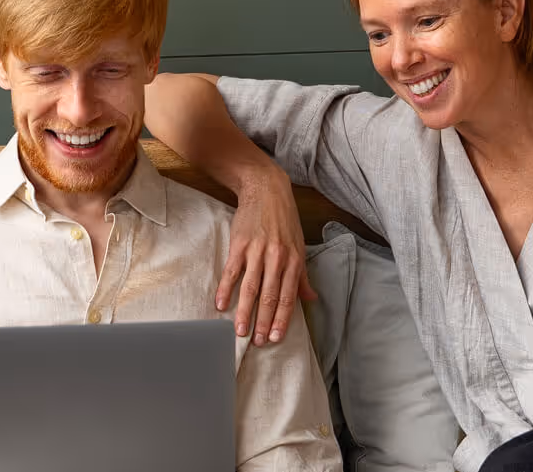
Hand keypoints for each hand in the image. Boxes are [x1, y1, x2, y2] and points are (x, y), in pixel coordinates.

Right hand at [215, 168, 316, 344]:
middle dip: (263, 322)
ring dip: (244, 312)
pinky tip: (220, 304)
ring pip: (250, 288)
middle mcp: (277, 257)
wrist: (266, 190)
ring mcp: (257, 251)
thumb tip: (311, 298)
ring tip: (239, 331)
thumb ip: (302, 275)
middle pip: (269, 296)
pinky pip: (232, 271)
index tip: (275, 338)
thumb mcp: (299, 245)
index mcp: (293, 260)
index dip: (281, 319)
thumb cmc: (284, 219)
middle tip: (257, 342)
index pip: (288, 297)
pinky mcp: (239, 244)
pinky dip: (225, 289)